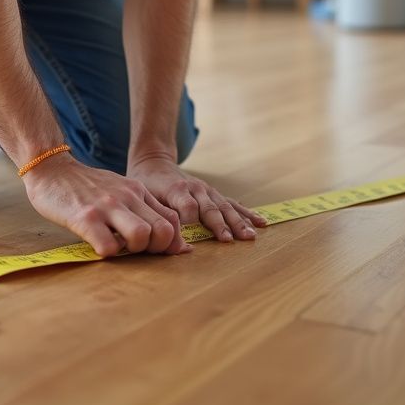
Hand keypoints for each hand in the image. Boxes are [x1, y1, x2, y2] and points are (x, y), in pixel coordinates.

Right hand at [22, 154, 192, 257]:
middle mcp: (127, 197)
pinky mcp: (85, 217)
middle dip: (155, 250)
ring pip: (141, 236)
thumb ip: (142, 209)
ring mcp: (106, 206)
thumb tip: (171, 241)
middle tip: (136, 250)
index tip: (156, 249)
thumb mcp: (120, 190)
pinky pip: (108, 246)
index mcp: (137, 191)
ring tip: (118, 247)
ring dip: (133, 251)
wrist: (51, 168)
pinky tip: (98, 245)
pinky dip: (107, 253)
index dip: (171, 242)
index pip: (173, 220)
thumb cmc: (86, 186)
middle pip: (163, 231)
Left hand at [126, 154, 267, 242]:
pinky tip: (260, 221)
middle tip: (229, 240)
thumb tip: (167, 237)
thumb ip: (156, 214)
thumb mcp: (144, 197)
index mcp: (176, 190)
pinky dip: (246, 213)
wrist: (155, 164)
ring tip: (250, 236)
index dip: (189, 220)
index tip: (191, 238)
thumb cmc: (147, 185)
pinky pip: (232, 204)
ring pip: (225, 207)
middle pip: (210, 208)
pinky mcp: (214, 194)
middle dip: (220, 225)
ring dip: (238, 222)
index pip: (187, 207)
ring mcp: (207, 190)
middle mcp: (195, 189)